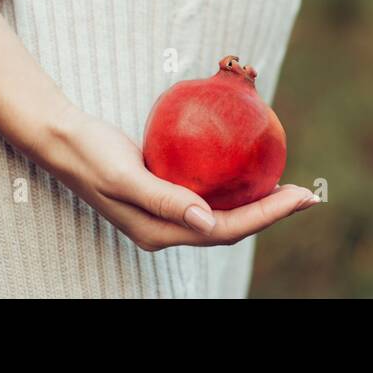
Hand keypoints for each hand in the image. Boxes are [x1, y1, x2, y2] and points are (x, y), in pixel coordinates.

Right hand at [42, 106, 319, 251]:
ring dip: (258, 204)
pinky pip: (210, 196)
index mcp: (160, 233)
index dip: (266, 216)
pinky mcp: (167, 194)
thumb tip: (207, 222)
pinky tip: (251, 171)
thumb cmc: (92, 154)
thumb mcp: (126, 175)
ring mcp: (168, 214)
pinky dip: (236, 188)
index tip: (299, 197)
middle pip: (231, 227)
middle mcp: (169, 229)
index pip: (226, 231)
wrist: (64, 140)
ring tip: (290, 189)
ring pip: (223, 215)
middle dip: (272, 213)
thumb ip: (164, 199)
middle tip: (308, 195)